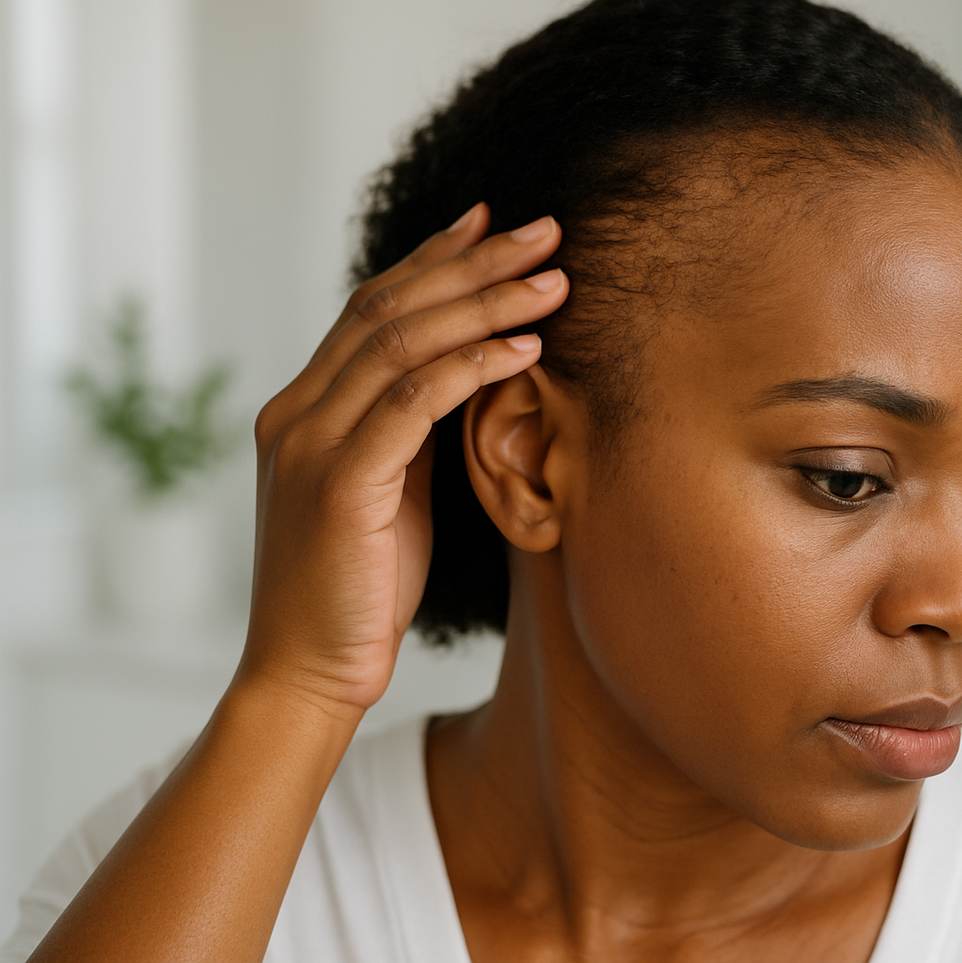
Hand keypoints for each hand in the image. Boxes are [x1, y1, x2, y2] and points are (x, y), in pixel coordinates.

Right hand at [239, 205, 566, 713]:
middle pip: (389, 305)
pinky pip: (412, 401)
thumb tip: (464, 373)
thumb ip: (409, 427)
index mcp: (304, 406)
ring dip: (486, 304)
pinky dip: (472, 367)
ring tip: (554, 281)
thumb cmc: (360, 588)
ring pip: (402, 341)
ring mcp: (310, 443)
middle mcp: (298, 411)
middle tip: (545, 231)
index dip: (434, 258)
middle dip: (473, 262)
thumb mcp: (389, 489)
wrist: (309, 673)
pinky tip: (525, 349)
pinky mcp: (339, 482)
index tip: (492, 221)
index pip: (372, 306)